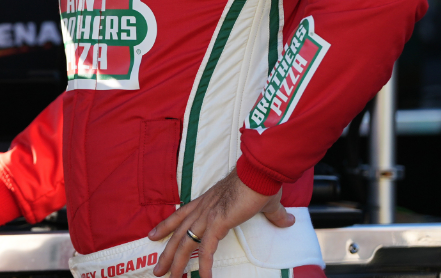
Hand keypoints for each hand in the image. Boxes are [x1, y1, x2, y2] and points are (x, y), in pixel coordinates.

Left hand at [149, 171, 292, 277]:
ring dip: (176, 262)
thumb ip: (274, 214)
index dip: (166, 226)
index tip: (152, 236)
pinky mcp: (218, 222)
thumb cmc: (261, 182)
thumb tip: (288, 220)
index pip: (181, 215)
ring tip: (167, 277)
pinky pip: (207, 249)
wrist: (262, 172)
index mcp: (208, 202)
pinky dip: (205, 266)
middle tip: (157, 270)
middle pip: (177, 234)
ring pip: (185, 244)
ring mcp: (208, 216)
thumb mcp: (265, 203)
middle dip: (166, 253)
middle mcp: (203, 209)